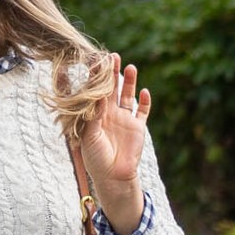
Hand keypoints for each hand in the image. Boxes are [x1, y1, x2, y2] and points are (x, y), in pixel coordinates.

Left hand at [80, 53, 150, 189]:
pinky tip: (145, 92)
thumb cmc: (96, 159)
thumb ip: (94, 116)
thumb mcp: (90, 137)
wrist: (113, 177)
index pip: (96, 92)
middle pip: (111, 89)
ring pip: (128, 95)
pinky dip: (145, 101)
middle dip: (112, 73)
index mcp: (95, 116)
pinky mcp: (138, 127)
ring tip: (130, 67)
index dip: (96, 78)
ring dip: (129, 81)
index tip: (96, 63)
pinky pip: (143, 111)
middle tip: (112, 56)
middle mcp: (110, 115)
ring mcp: (125, 120)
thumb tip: (98, 95)